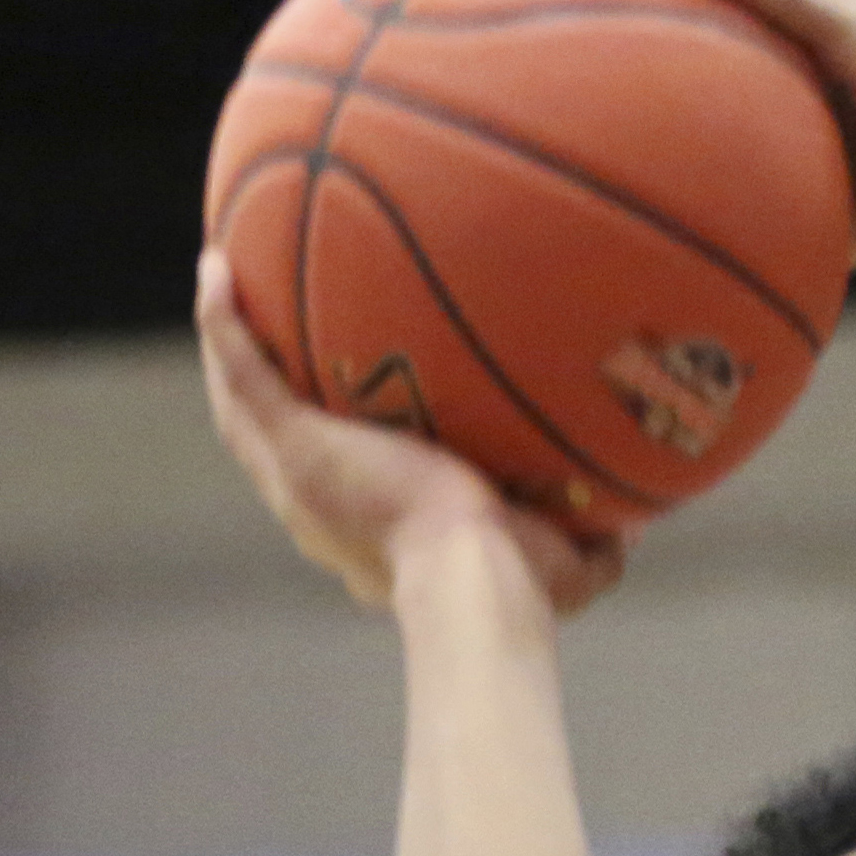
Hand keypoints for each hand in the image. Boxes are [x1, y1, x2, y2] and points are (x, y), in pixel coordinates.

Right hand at [195, 252, 626, 618]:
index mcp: (370, 532)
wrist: (476, 584)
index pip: (339, 481)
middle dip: (263, 383)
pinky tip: (217, 266)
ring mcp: (294, 478)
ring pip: (238, 400)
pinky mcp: (288, 447)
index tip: (344, 414)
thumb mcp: (566, 566)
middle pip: (270, 434)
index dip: (332, 445)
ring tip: (221, 278)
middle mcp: (317, 507)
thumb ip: (598, 543)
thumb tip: (638, 521)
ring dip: (228, 342)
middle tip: (262, 327)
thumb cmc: (521, 590)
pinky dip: (223, 321)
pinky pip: (240, 369)